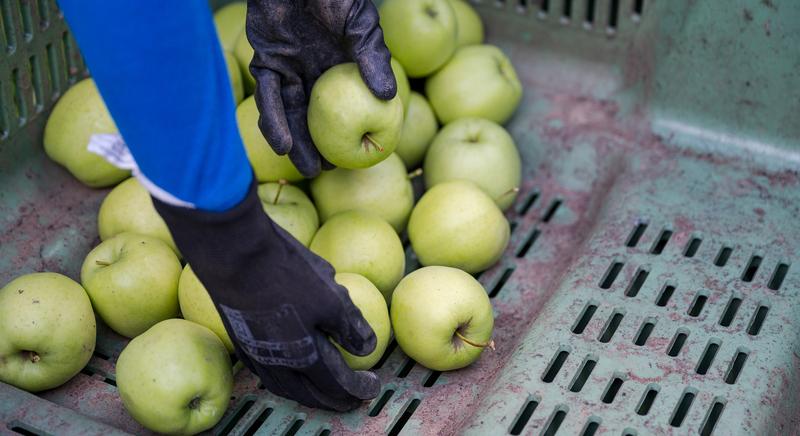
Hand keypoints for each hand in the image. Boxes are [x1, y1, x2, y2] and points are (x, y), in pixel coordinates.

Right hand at [153, 181, 379, 410]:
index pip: (337, 383)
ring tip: (320, 389)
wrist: (234, 255)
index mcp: (305, 357)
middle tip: (350, 399)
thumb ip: (350, 326)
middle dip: (333, 399)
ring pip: (285, 387)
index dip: (358, 388)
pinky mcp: (240, 340)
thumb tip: (367, 348)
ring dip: (307, 394)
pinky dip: (284, 379)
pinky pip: (266, 372)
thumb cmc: (286, 274)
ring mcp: (255, 354)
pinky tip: (287, 366)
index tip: (373, 387)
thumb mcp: (331, 296)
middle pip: (310, 394)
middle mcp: (278, 364)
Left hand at [246, 0, 396, 176]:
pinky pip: (267, 96)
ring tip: (307, 168)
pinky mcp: (265, 59)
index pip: (346, 105)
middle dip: (320, 144)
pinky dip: (273, 121)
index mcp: (339, 63)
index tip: (359, 155)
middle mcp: (312, 69)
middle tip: (329, 171)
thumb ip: (372, 57)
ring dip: (296, 142)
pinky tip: (281, 144)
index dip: (351, 130)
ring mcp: (288, 65)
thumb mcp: (360, 24)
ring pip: (290, 112)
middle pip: (315, 114)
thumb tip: (388, 97)